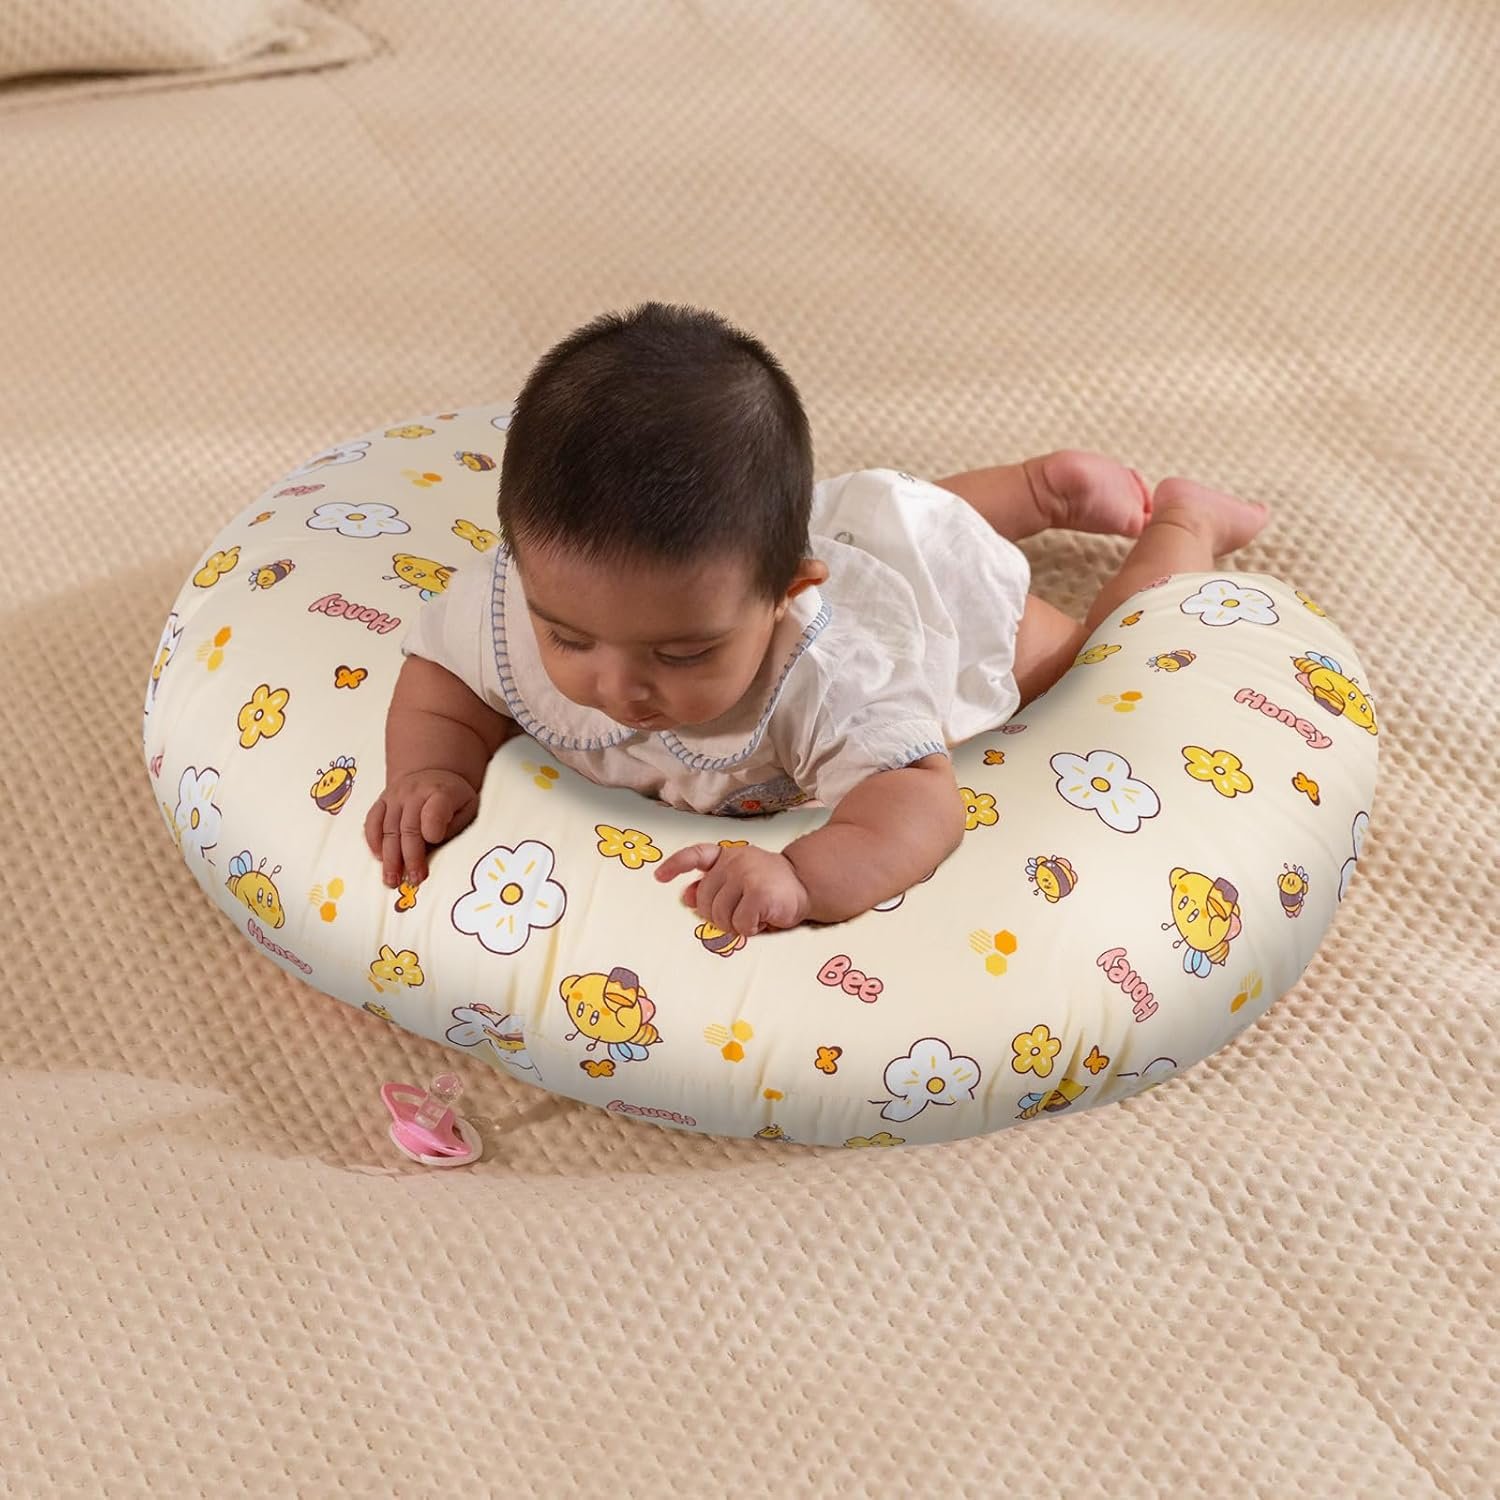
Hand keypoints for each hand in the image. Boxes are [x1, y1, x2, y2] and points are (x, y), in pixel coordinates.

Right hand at [363, 769, 479, 886]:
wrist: (432, 772)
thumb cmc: (454, 797)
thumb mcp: (467, 806)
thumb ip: (453, 825)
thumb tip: (433, 845)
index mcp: (441, 792)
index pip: (434, 809)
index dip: (432, 825)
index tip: (434, 841)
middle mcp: (414, 792)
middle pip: (409, 827)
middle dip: (411, 856)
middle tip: (413, 880)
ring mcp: (395, 796)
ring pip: (388, 829)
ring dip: (390, 857)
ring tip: (392, 880)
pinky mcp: (381, 800)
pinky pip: (372, 821)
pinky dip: (373, 841)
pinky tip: (379, 858)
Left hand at [654, 842, 810, 936]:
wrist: (807, 884)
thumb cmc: (770, 886)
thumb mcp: (739, 881)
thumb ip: (713, 885)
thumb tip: (685, 895)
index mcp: (727, 855)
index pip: (696, 855)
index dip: (675, 865)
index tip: (659, 877)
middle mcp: (734, 861)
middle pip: (704, 901)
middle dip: (719, 916)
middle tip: (741, 915)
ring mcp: (746, 875)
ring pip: (720, 916)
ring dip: (736, 925)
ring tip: (754, 916)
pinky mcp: (758, 893)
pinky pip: (739, 925)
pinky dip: (750, 929)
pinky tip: (764, 920)